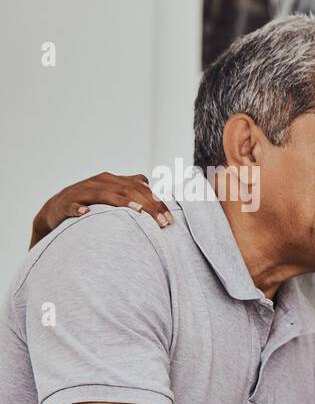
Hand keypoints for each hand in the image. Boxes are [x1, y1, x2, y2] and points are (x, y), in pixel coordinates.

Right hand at [32, 173, 169, 245]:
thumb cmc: (90, 202)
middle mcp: (99, 182)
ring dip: (122, 203)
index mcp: (113, 180)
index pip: (140, 188)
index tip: (170, 219)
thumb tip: (150, 186)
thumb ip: (130, 189)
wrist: (56, 208)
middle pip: (128, 191)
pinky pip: (73, 205)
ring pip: (105, 195)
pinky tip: (86, 213)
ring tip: (138, 212)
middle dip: (148, 206)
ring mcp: (82, 191)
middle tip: (163, 223)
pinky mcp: (66, 203)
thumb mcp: (111, 193)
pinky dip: (79, 209)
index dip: (156, 202)